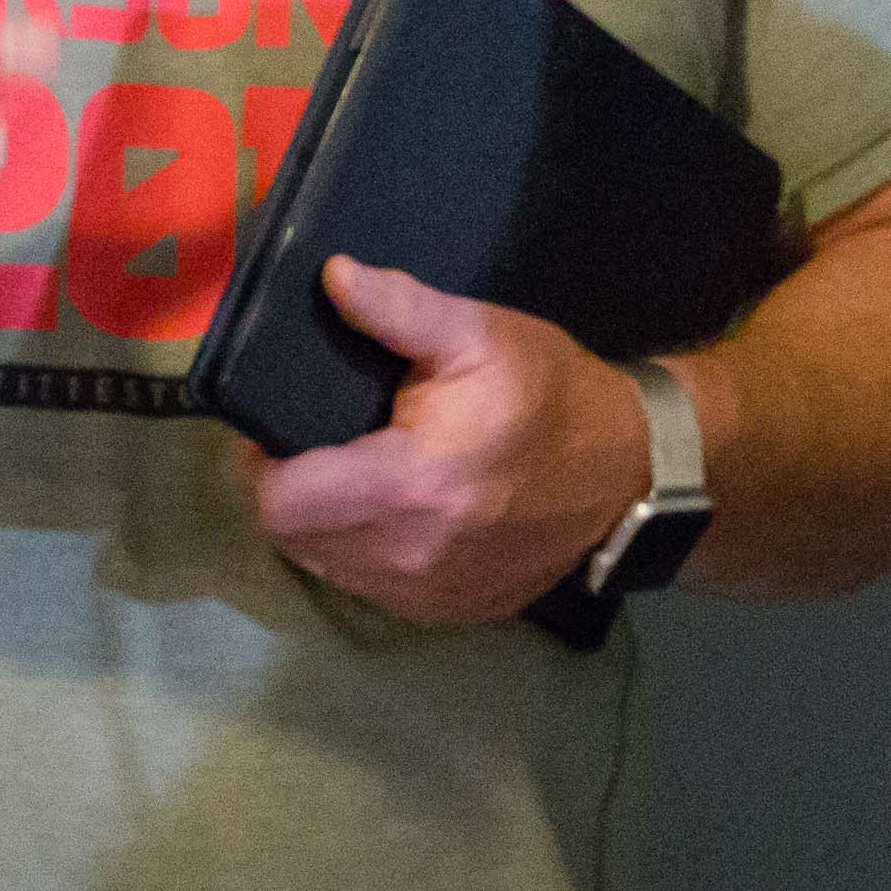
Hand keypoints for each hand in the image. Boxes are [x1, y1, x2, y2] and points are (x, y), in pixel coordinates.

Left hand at [244, 257, 653, 625]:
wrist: (629, 471)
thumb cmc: (550, 394)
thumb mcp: (479, 334)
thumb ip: (398, 308)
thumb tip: (332, 278)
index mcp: (407, 486)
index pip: (279, 503)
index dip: (262, 464)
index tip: (279, 428)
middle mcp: (408, 557)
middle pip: (293, 539)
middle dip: (290, 491)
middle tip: (316, 444)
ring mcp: (428, 596)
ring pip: (327, 568)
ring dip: (323, 525)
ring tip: (352, 475)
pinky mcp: (448, 613)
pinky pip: (370, 588)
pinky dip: (363, 553)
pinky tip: (391, 513)